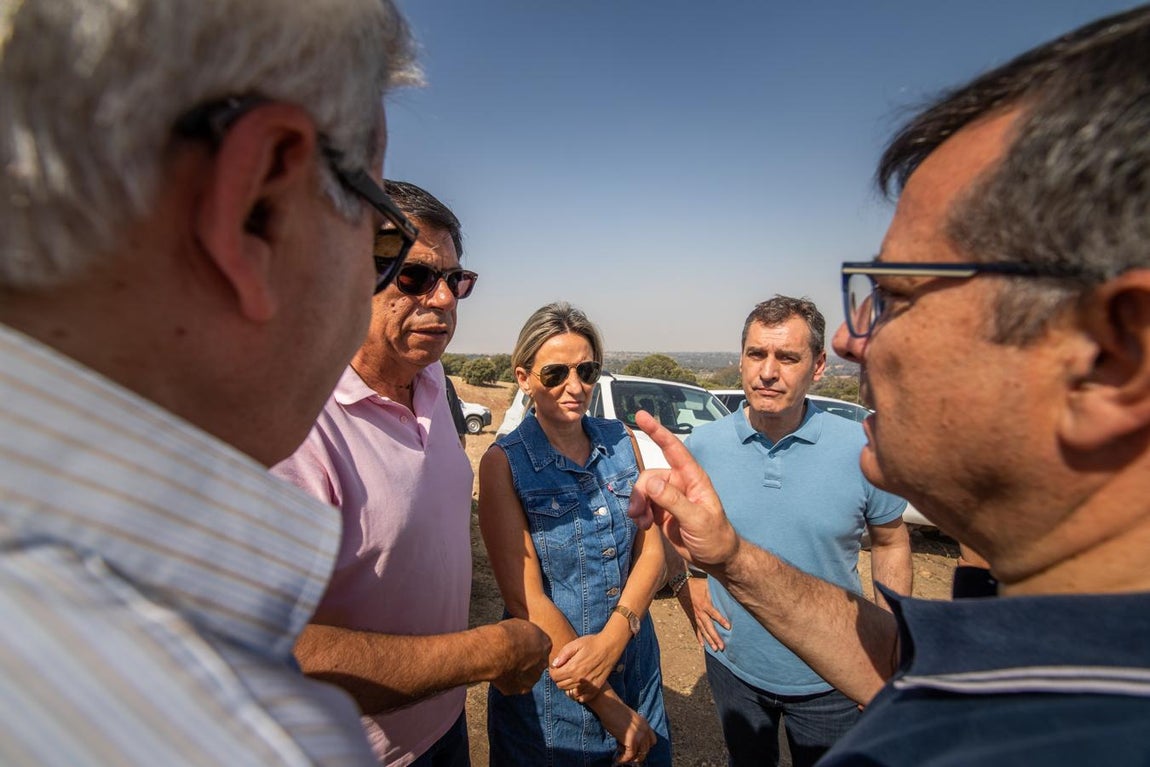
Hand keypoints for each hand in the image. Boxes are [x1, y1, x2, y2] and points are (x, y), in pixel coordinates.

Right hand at [489, 618, 551, 694]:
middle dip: (527, 662)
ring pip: (528, 677)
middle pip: (537, 663)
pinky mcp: (521, 689)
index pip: (541, 646)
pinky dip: (509, 681)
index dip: (529, 646)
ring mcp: (533, 678)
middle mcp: (543, 662)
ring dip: (519, 673)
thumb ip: (525, 633)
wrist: (496, 651)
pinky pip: (516, 685)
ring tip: (504, 665)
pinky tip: (499, 673)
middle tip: (511, 657)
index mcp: (545, 644)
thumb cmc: (506, 634)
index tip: (519, 645)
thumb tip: (522, 632)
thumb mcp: (519, 624)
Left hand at [550, 631, 623, 700]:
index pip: (554, 677)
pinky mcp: (596, 688)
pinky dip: (578, 694)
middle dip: (559, 679)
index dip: (552, 672)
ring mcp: (588, 685)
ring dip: (567, 686)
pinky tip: (579, 685)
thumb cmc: (592, 643)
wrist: (610, 646)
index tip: (555, 667)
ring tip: (571, 677)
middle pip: (560, 686)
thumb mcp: (575, 644)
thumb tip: (554, 665)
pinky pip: (582, 698)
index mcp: (572, 668)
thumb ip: (563, 655)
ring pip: (570, 693)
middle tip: (563, 671)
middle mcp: (579, 679)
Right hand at [596, 694, 655, 764]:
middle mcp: (645, 730)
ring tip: (622, 759)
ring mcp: (639, 735)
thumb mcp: (628, 721)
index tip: (636, 751)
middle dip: (638, 755)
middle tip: (628, 758)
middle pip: (646, 750)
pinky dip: (623, 759)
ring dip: (631, 759)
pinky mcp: (631, 739)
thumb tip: (627, 745)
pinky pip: (630, 755)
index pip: (652, 741)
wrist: (609, 705)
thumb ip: (632, 731)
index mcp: (645, 724)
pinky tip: (617, 759)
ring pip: (640, 755)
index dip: (644, 748)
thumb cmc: (613, 711)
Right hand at [627, 411, 740, 571]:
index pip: (673, 448)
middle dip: (640, 493)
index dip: (657, 431)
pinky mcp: (661, 510)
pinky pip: (643, 504)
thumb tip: (651, 484)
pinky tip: (644, 525)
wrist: (715, 558)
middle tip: (637, 513)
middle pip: (650, 476)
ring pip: (643, 490)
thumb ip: (674, 501)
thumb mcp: (697, 520)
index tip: (641, 415)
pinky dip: (639, 514)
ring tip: (641, 523)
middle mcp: (679, 483)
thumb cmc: (715, 537)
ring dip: (638, 505)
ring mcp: (669, 496)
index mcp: (693, 478)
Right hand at [676, 577, 729, 651]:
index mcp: (704, 604)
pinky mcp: (692, 617)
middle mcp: (699, 612)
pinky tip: (703, 645)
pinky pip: (696, 629)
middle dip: (715, 637)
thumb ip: (715, 591)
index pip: (714, 613)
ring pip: (702, 630)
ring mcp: (695, 616)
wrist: (681, 584)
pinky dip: (699, 637)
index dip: (721, 620)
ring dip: (709, 640)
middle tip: (722, 646)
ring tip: (715, 649)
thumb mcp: (707, 585)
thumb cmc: (697, 584)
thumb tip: (728, 592)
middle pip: (708, 627)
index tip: (728, 627)